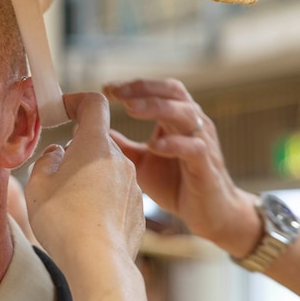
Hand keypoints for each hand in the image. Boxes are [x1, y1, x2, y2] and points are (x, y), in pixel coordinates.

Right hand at [26, 92, 143, 277]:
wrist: (99, 264)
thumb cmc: (64, 221)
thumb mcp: (37, 185)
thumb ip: (46, 160)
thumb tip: (57, 155)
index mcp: (95, 146)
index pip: (93, 104)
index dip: (76, 101)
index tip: (61, 111)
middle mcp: (120, 161)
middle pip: (97, 142)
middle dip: (75, 152)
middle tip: (53, 176)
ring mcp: (133, 187)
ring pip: (106, 171)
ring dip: (88, 179)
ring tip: (68, 207)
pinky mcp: (138, 211)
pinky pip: (116, 196)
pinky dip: (101, 202)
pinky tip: (86, 224)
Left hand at [103, 78, 259, 257]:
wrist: (209, 214)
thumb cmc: (175, 184)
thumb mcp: (141, 162)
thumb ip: (121, 145)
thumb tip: (89, 131)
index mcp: (176, 119)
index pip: (158, 90)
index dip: (133, 85)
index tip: (106, 88)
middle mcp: (193, 124)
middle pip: (172, 92)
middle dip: (143, 89)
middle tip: (116, 92)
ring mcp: (203, 143)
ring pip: (185, 113)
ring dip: (156, 108)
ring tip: (130, 109)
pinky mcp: (207, 166)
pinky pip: (194, 148)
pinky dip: (174, 144)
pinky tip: (154, 146)